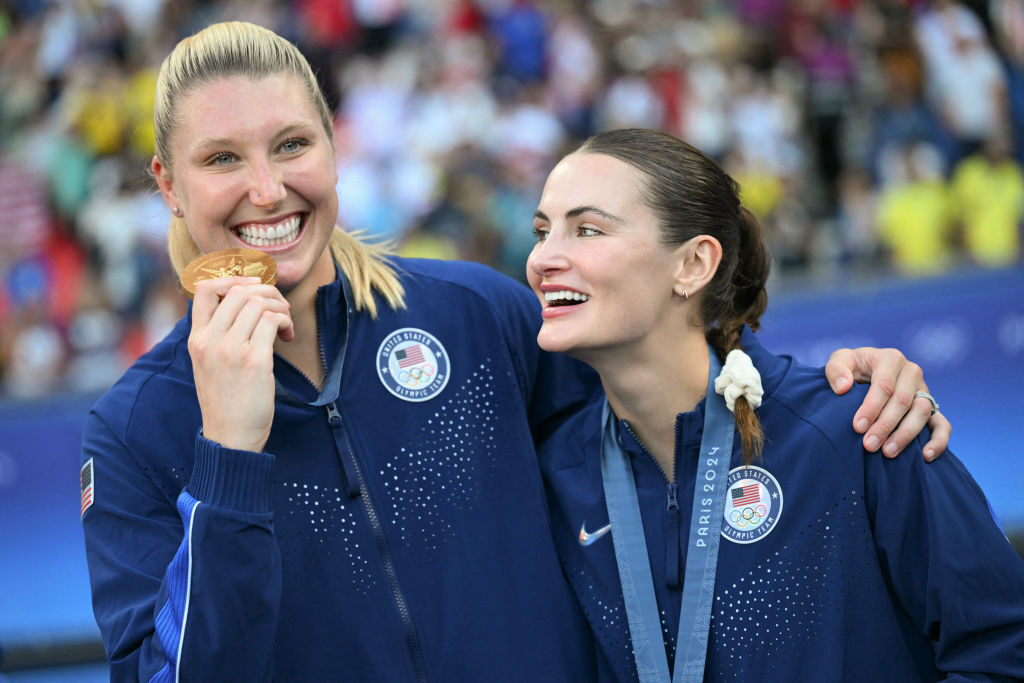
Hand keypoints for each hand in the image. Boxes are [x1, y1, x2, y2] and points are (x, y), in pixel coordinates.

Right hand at [188, 276, 293, 452]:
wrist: (230, 438)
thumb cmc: (226, 402)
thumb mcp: (208, 365)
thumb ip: (217, 336)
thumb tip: (245, 306)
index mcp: (196, 339)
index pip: (204, 289)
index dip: (232, 279)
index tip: (253, 290)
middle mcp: (210, 340)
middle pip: (238, 290)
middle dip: (266, 291)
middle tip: (279, 308)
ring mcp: (231, 349)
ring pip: (259, 302)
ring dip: (280, 306)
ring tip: (284, 325)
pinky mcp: (254, 360)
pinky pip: (273, 320)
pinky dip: (285, 321)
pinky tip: (287, 336)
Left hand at [825, 347, 950, 461]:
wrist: (866, 373)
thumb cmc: (851, 369)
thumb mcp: (839, 362)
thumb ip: (836, 370)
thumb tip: (843, 387)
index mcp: (891, 359)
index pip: (884, 385)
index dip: (871, 407)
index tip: (857, 427)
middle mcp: (912, 373)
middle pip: (903, 401)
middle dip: (885, 425)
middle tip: (869, 445)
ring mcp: (924, 390)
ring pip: (922, 412)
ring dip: (905, 435)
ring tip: (887, 452)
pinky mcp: (933, 407)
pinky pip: (943, 425)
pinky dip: (938, 441)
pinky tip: (925, 456)